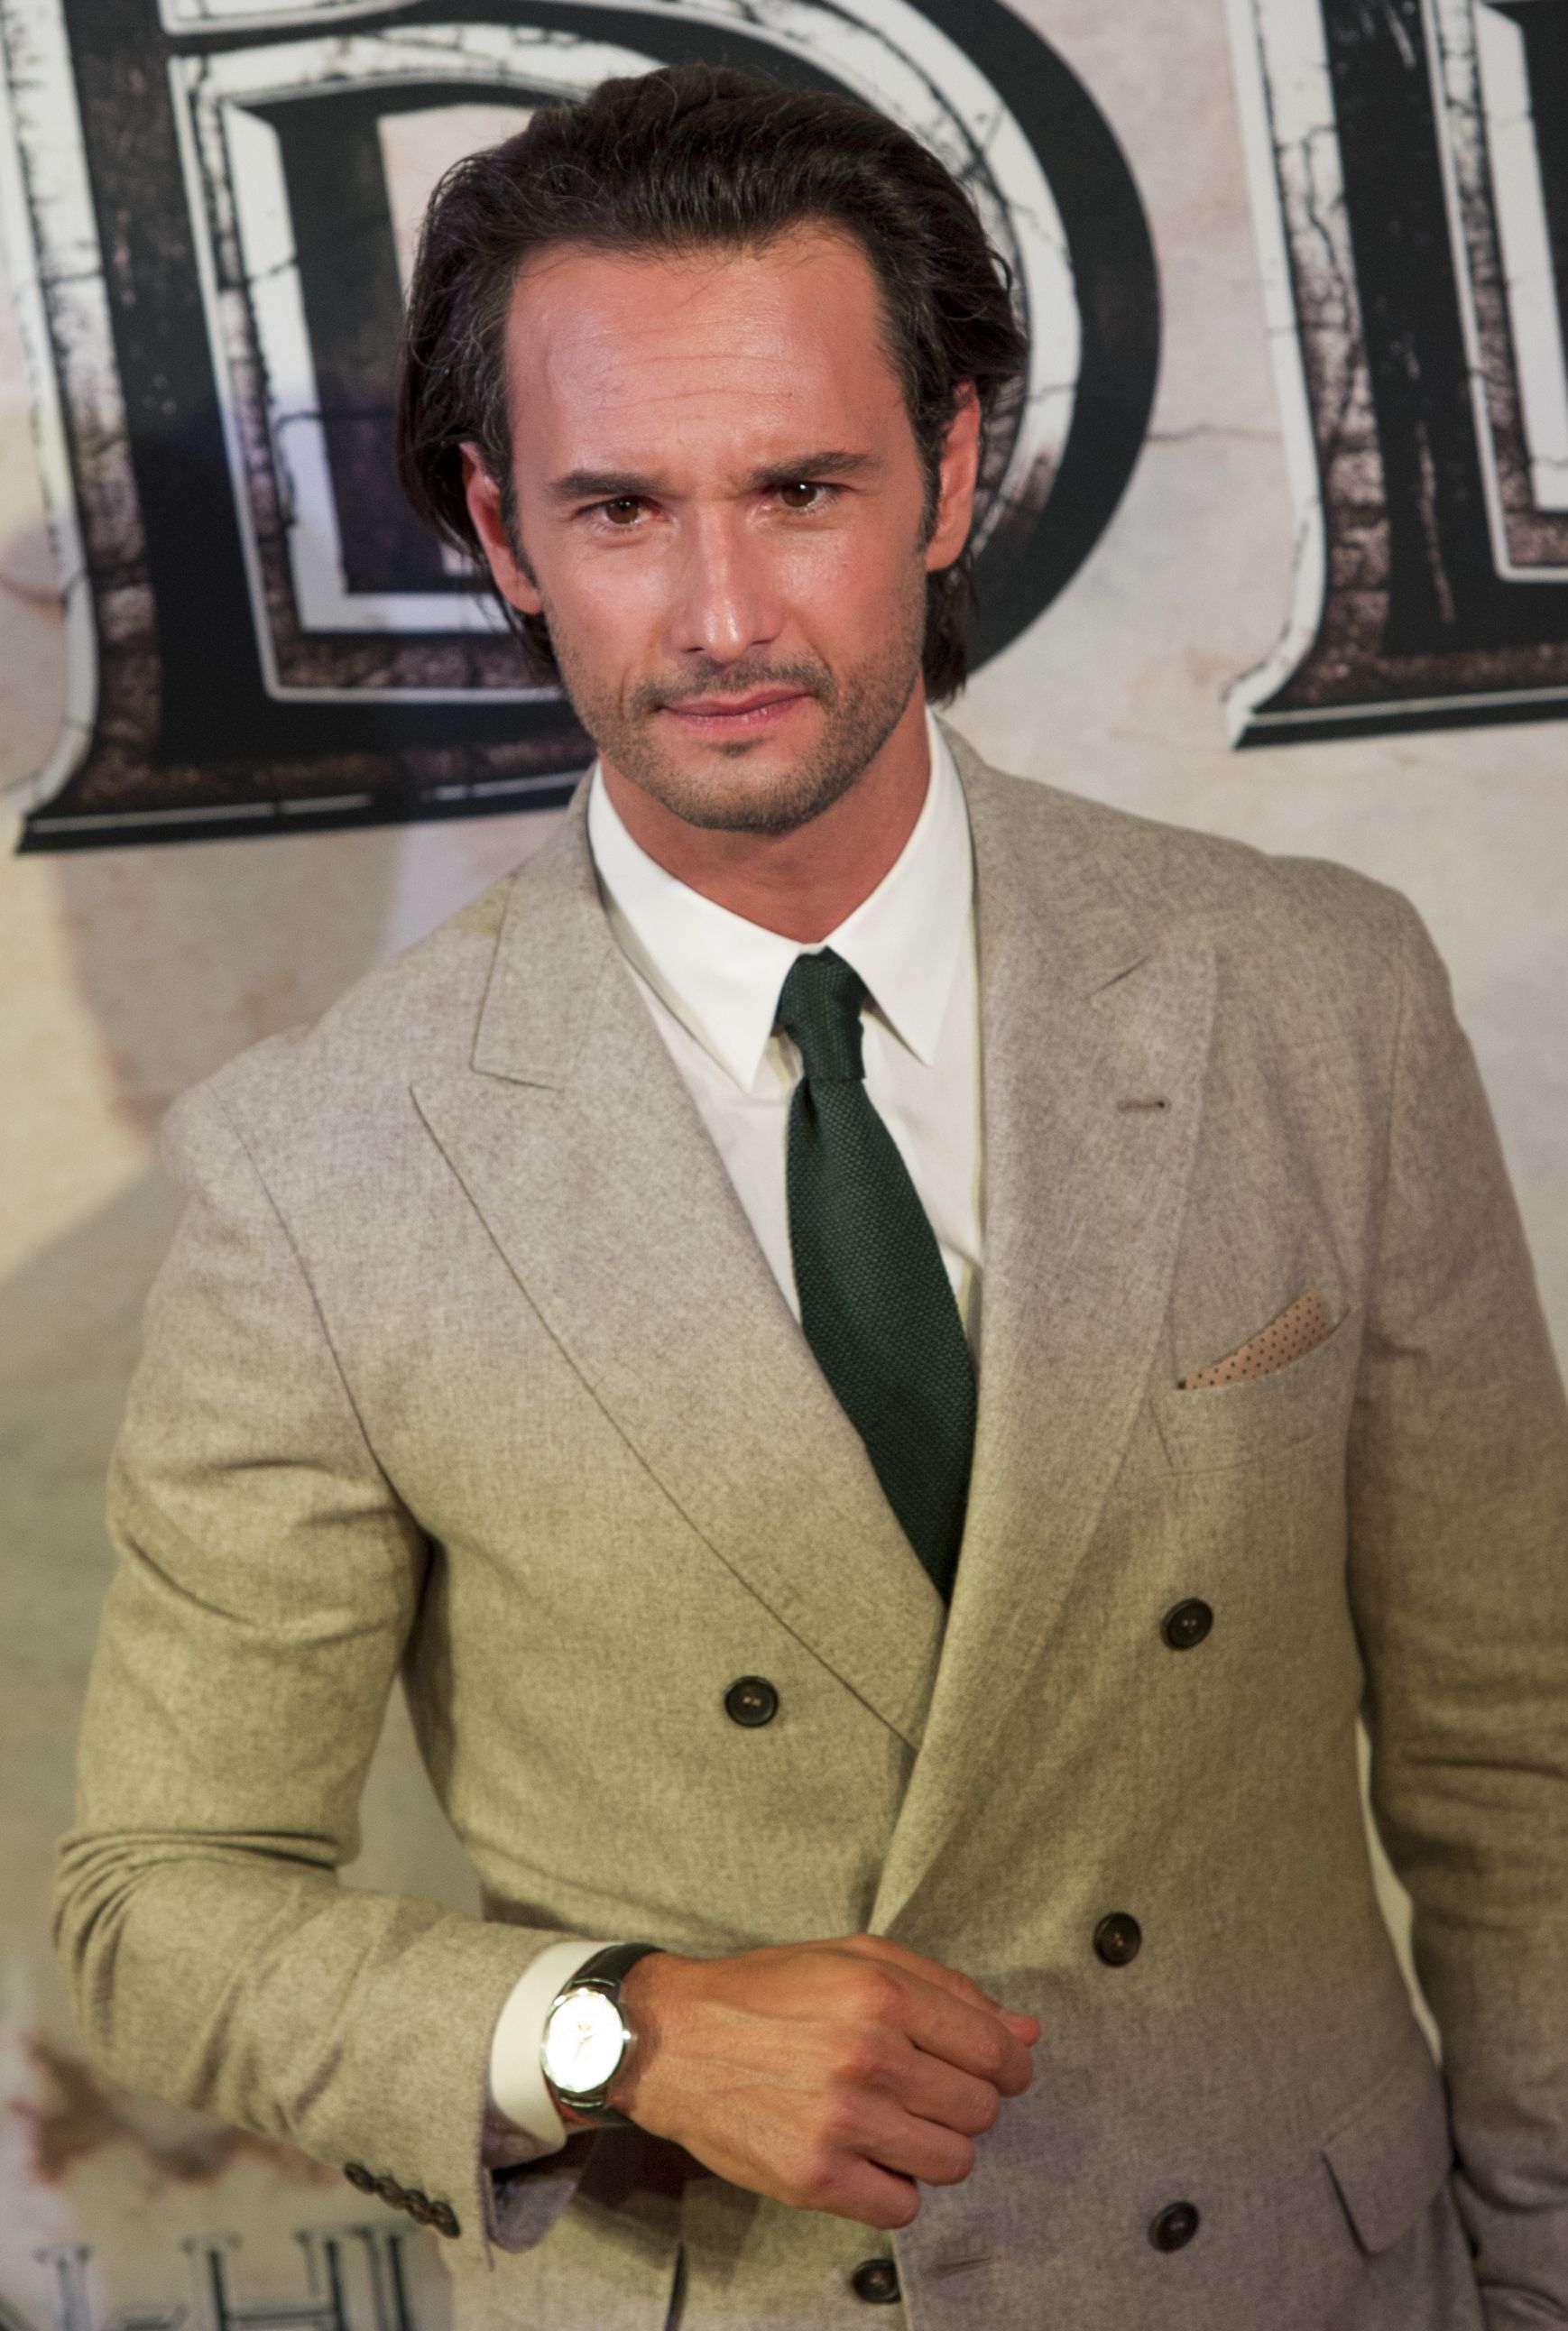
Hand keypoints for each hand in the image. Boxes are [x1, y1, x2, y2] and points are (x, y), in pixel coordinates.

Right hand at [606, 1933, 1038, 2228]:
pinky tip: (865, 2154)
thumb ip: (947, 1991)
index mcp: (881, 1993)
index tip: (999, 2071)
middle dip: (963, 2101)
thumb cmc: (766, 1994)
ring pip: (952, 2162)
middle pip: (979, 2109)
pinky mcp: (815, 2178)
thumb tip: (1026, 2031)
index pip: (995, 2049)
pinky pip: (903, 2207)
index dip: (1009, 2064)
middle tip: (923, 2089)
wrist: (673, 2042)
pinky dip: (893, 2187)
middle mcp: (867, 2055)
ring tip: (891, 2121)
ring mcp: (842, 2122)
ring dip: (932, 2146)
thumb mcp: (855, 1959)